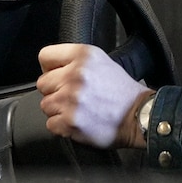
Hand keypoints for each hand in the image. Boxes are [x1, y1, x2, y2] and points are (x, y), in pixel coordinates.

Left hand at [37, 43, 151, 148]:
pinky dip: (62, 126)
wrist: (139, 115)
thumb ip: (76, 61)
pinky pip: (51, 124)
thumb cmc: (123, 92)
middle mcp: (76, 75)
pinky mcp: (70, 121)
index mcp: (84, 56)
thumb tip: (52, 68)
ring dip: (59, 109)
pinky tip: (79, 120)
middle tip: (75, 95)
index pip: (45, 56)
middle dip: (55, 90)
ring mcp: (71, 99)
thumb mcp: (103, 62)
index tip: (59, 75)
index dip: (51, 67)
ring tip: (80, 108)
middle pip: (42, 83)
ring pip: (45, 105)